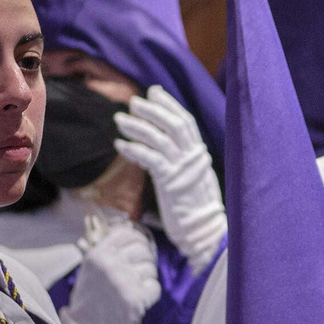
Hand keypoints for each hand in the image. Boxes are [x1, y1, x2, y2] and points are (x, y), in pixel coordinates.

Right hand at [59, 222, 162, 323]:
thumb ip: (108, 251)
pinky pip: (155, 287)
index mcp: (98, 255)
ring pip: (151, 269)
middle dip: (145, 259)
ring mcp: (125, 282)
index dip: (137, 239)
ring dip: (147, 278)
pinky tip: (139, 299)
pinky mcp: (137, 299)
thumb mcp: (90, 269)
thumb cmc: (88, 300)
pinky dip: (150, 293)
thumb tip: (130, 232)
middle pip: (143, 250)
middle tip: (139, 271)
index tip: (139, 247)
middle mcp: (111, 265)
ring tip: (134, 288)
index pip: (127, 234)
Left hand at [113, 86, 226, 269]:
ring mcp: (183, 169)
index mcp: (199, 154)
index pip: (186, 121)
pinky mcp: (171, 183)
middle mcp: (193, 157)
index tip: (154, 91)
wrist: (204, 231)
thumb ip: (183, 158)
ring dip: (137, 127)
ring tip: (119, 120)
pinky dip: (134, 149)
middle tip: (132, 102)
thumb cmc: (196, 206)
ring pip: (158, 139)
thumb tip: (167, 142)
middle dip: (152, 110)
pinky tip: (120, 144)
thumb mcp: (193, 176)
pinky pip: (150, 159)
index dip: (169, 104)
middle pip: (173, 124)